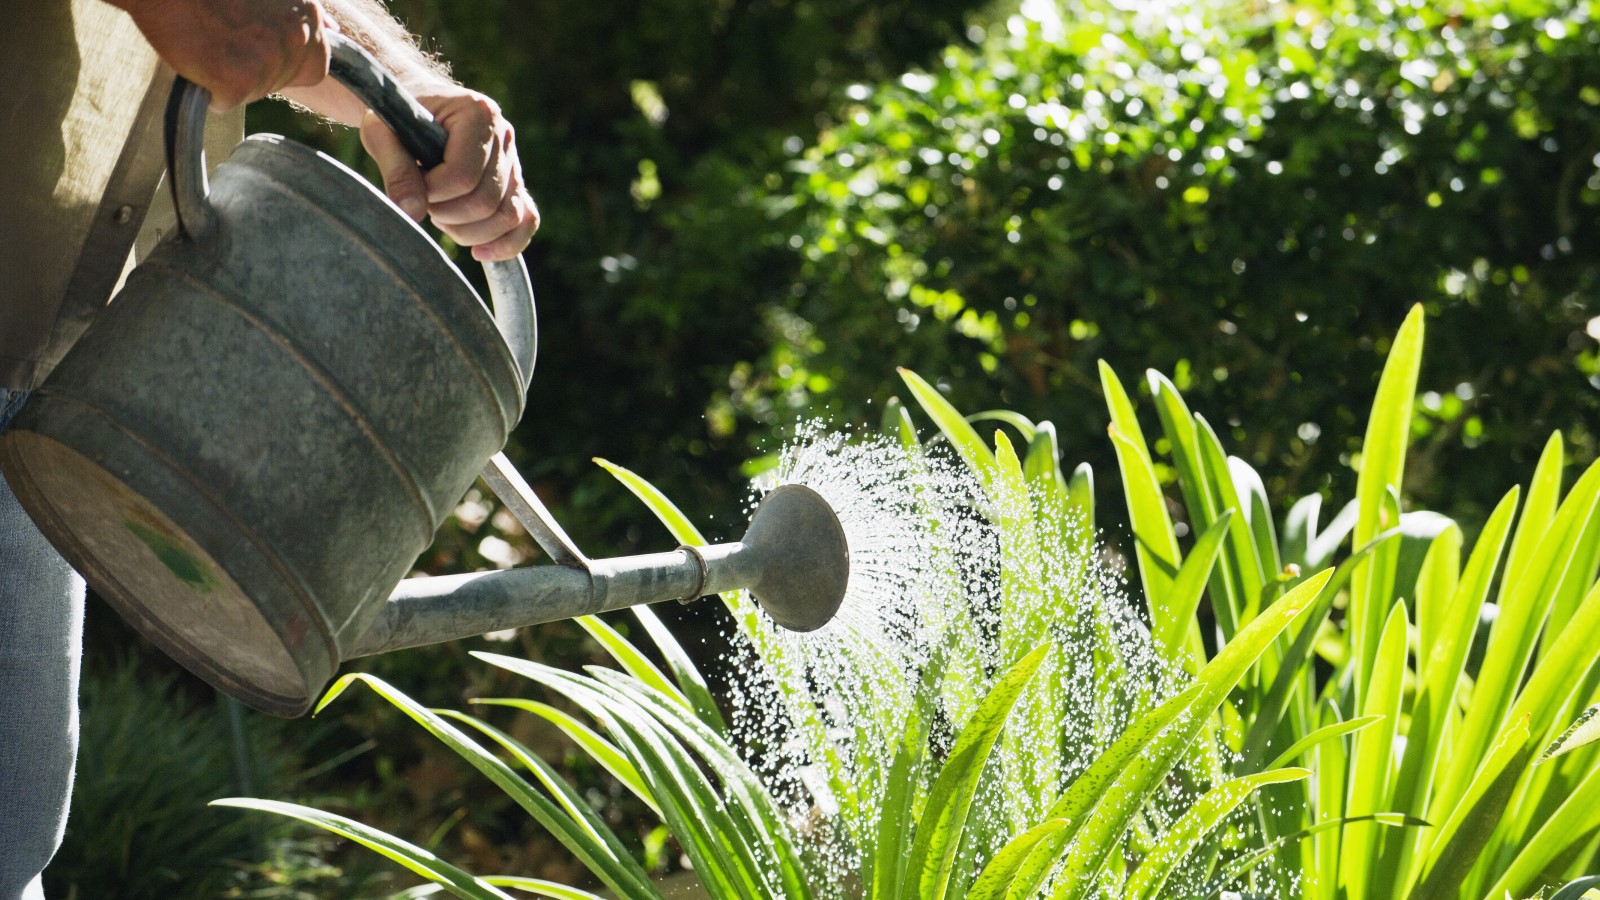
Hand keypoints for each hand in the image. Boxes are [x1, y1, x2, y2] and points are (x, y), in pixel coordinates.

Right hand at [113, 0, 333, 109]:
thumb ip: (303, 14)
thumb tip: (333, 28)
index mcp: (307, 13)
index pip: (314, 67)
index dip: (282, 65)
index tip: (254, 45)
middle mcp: (297, 36)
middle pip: (282, 81)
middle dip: (255, 69)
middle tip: (225, 38)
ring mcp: (269, 58)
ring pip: (256, 92)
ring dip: (232, 78)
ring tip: (210, 42)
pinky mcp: (237, 78)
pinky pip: (226, 102)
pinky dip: (209, 90)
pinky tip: (198, 58)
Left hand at [360, 87, 539, 260]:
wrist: (414, 107)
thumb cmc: (395, 118)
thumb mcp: (381, 134)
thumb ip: (396, 171)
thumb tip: (412, 213)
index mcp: (478, 114)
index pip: (463, 175)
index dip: (434, 193)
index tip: (412, 184)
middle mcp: (504, 136)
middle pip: (487, 201)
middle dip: (448, 214)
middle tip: (423, 201)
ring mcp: (514, 162)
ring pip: (508, 216)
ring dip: (469, 230)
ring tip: (441, 216)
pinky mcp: (515, 184)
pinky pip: (526, 221)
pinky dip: (507, 243)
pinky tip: (479, 253)